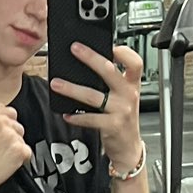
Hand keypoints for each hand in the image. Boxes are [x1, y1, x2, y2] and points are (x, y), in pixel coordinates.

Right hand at [0, 105, 31, 192]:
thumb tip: (5, 110)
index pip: (11, 113)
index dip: (9, 126)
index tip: (2, 136)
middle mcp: (1, 122)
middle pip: (19, 127)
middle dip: (13, 139)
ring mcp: (11, 135)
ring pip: (22, 141)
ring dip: (15, 150)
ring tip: (0, 157)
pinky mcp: (19, 149)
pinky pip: (27, 153)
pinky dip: (21, 160)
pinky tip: (6, 163)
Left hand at [50, 43, 143, 173]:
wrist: (129, 147)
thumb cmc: (123, 119)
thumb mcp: (124, 97)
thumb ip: (113, 82)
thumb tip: (88, 65)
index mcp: (132, 84)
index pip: (135, 62)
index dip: (124, 52)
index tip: (110, 45)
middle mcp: (129, 95)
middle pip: (109, 71)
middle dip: (90, 58)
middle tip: (74, 49)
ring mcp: (121, 110)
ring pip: (93, 95)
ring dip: (72, 89)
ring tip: (56, 83)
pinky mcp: (112, 125)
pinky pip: (90, 118)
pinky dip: (76, 116)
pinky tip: (66, 114)